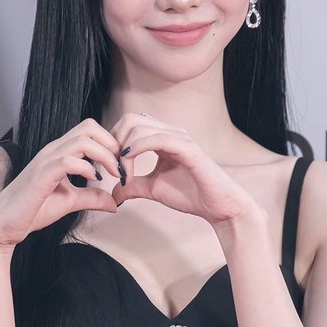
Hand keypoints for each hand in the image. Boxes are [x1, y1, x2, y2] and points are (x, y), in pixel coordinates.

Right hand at [0, 119, 121, 251]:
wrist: (3, 226)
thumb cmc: (32, 211)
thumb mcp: (70, 202)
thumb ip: (91, 198)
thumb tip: (115, 202)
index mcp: (59, 153)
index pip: (90, 131)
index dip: (111, 142)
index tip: (122, 164)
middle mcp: (53, 151)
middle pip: (89, 127)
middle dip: (112, 144)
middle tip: (121, 166)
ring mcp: (46, 161)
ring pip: (82, 140)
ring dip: (105, 155)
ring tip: (114, 174)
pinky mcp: (41, 176)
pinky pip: (68, 161)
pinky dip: (86, 168)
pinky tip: (94, 180)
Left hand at [110, 113, 264, 230]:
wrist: (218, 207)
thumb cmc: (191, 195)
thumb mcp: (153, 189)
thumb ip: (133, 186)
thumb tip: (113, 192)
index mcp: (162, 138)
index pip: (129, 125)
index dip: (113, 143)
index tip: (108, 167)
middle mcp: (170, 132)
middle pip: (130, 119)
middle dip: (114, 141)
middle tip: (112, 168)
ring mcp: (179, 138)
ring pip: (140, 127)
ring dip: (124, 150)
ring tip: (122, 174)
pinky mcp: (188, 148)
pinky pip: (157, 138)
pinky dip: (138, 149)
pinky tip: (129, 164)